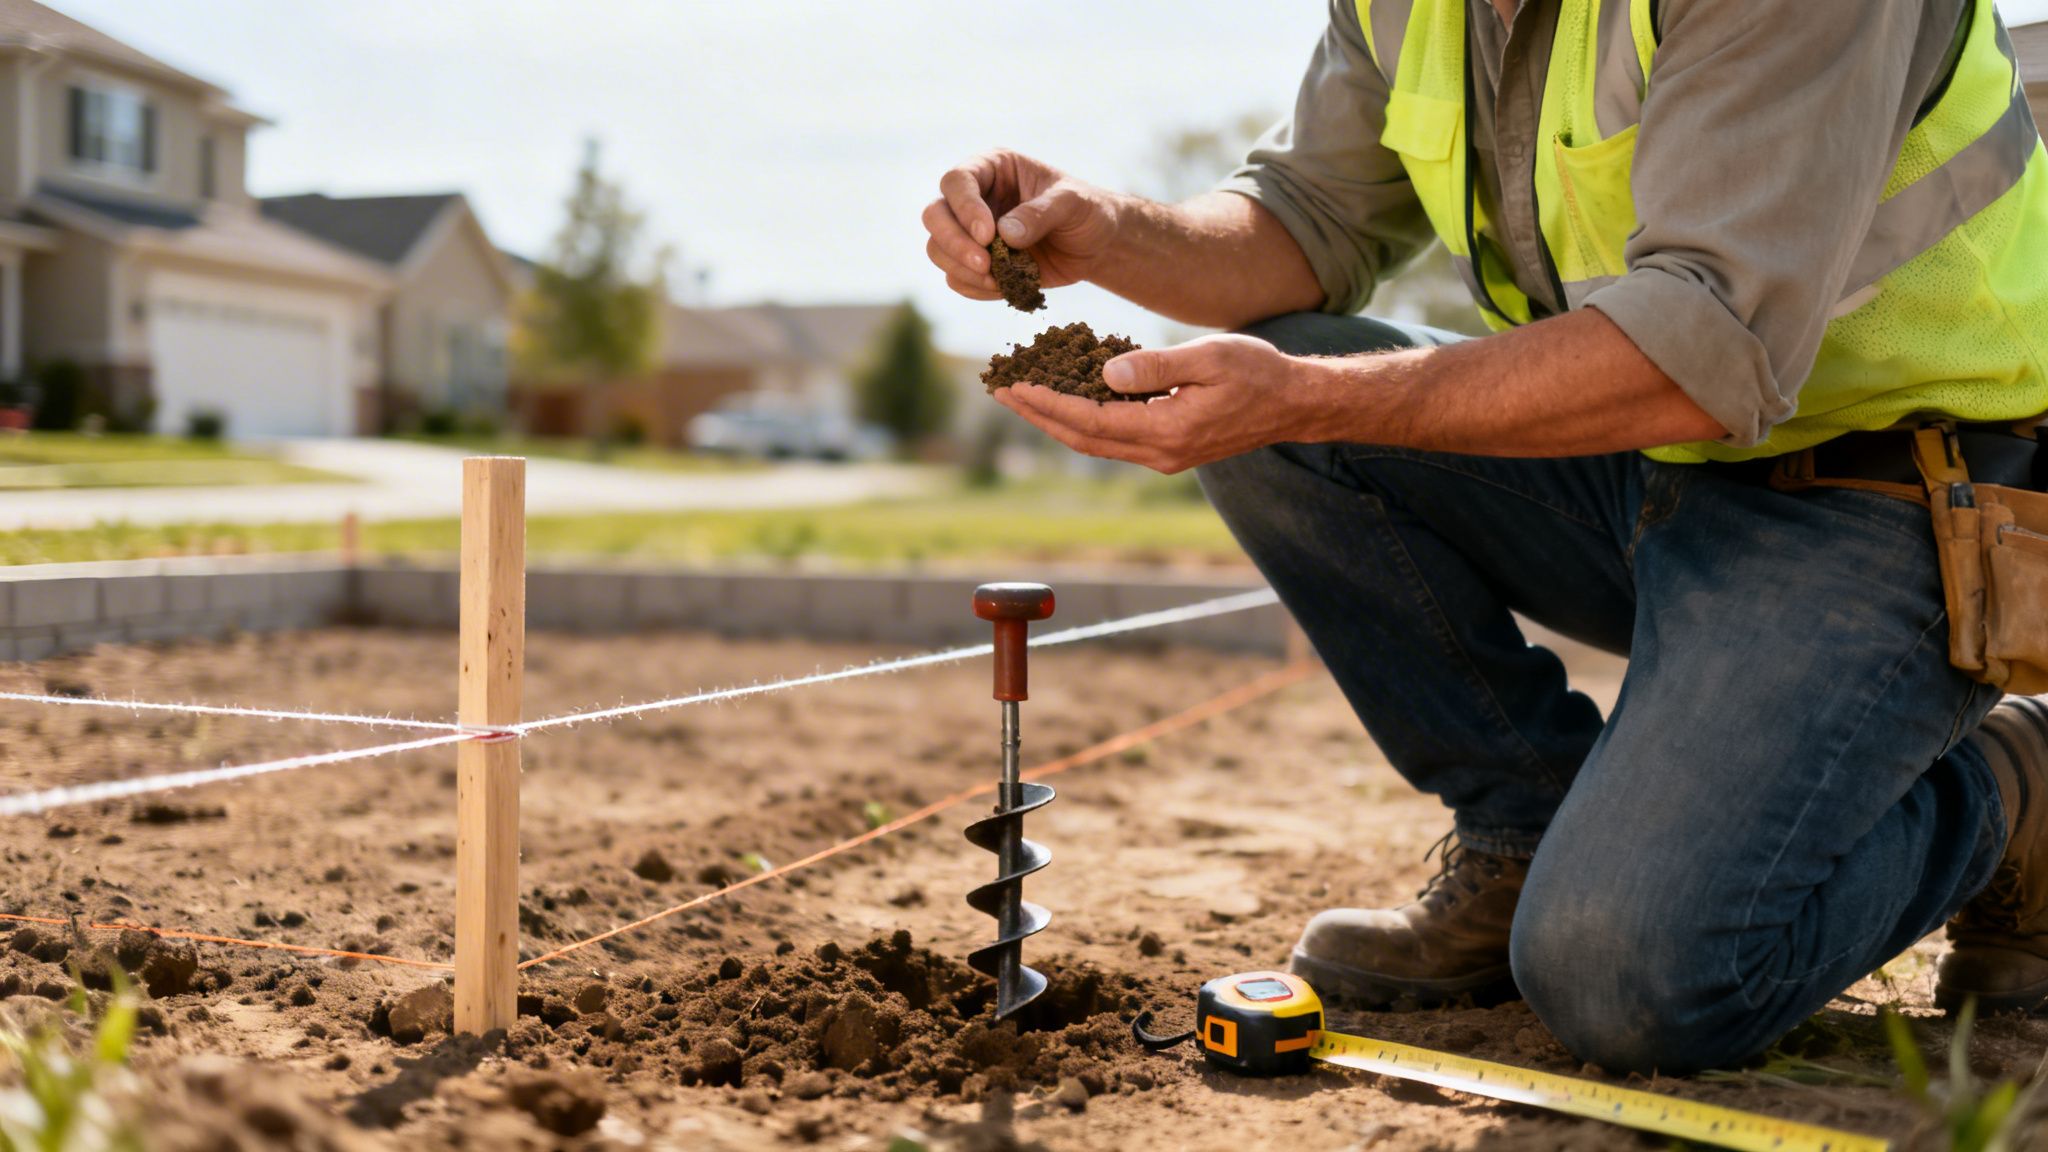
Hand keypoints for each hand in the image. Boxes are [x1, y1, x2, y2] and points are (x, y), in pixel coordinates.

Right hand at [922, 151, 1120, 300]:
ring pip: (937, 249)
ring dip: (961, 269)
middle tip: (985, 264)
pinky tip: (1002, 288)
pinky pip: (956, 278)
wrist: (1096, 244)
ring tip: (998, 280)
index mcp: (993, 168)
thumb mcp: (1073, 203)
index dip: (965, 208)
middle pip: (935, 215)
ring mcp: (970, 231)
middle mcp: (974, 197)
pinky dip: (974, 287)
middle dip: (954, 242)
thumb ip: (1041, 213)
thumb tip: (1005, 235)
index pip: (957, 181)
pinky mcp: (976, 262)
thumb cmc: (1086, 211)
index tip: (988, 235)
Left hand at [993, 335, 1319, 473]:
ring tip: (1021, 396)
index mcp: (1166, 431)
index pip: (1090, 421)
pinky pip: (1113, 437)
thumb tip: (1105, 373)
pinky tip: (1067, 398)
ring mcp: (1164, 455)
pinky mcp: (1168, 448)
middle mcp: (1159, 453)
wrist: (1295, 404)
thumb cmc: (1258, 372)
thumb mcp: (1210, 357)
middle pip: (1081, 438)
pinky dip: (1083, 420)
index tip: (1013, 385)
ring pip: (1094, 442)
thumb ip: (1156, 366)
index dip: (1047, 404)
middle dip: (1038, 416)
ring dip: (1055, 420)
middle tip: (999, 391)